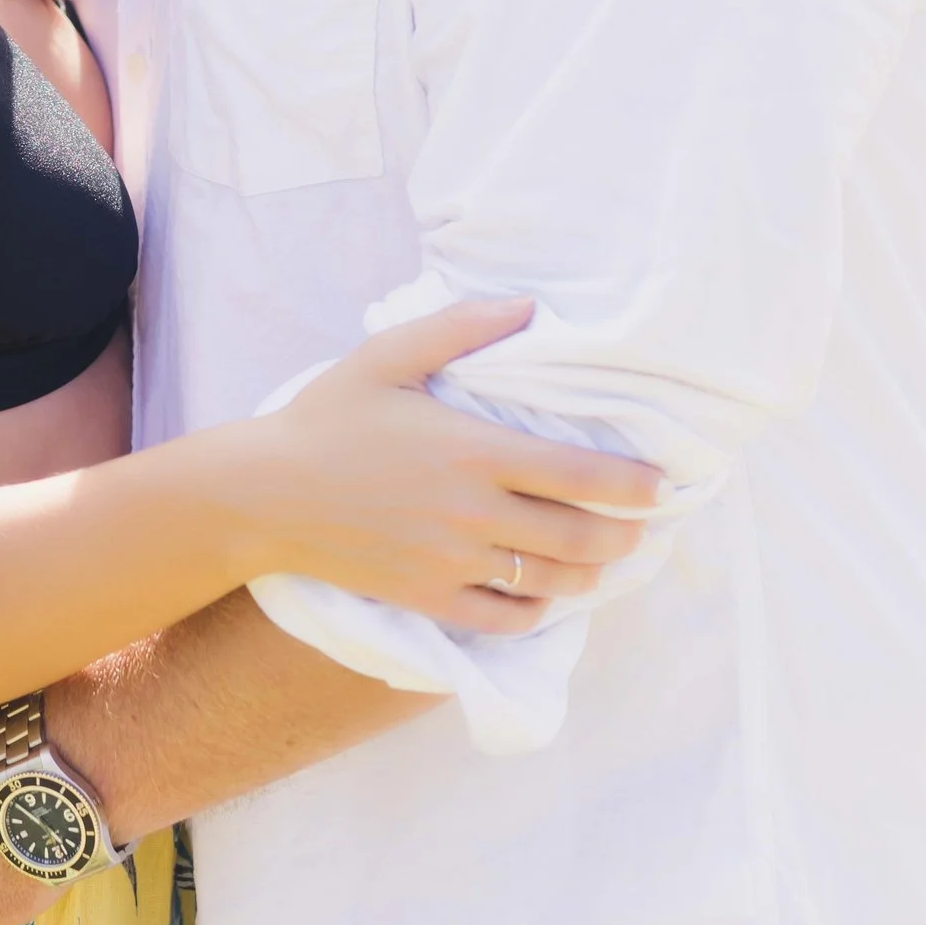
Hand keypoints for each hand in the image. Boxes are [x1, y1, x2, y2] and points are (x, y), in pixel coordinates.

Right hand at [236, 299, 660, 628]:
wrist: (263, 495)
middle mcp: (473, 513)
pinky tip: (544, 594)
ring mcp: (452, 562)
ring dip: (591, 573)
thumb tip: (528, 306)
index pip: (582, 476)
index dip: (636, 486)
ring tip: (603, 559)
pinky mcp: (428, 597)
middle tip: (641, 526)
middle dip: (626, 535)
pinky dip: (538, 611)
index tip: (661, 485)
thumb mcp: (386, 356)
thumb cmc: (327, 419)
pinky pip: (505, 618)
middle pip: (582, 538)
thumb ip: (460, 327)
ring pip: (552, 582)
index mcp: (473, 451)